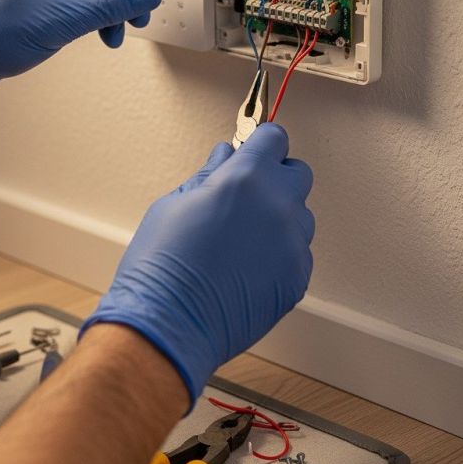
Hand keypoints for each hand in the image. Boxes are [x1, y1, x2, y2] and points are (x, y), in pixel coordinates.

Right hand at [80, 123, 314, 407]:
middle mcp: (278, 206)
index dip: (261, 143)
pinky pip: (298, 253)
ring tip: (244, 238)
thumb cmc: (161, 265)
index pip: (274, 139)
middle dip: (276, 176)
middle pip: (298, 174)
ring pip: (301, 216)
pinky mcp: (297, 279)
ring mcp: (293, 245)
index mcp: (246, 178)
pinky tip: (248, 267)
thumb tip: (225, 156)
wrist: (168, 325)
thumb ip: (208, 175)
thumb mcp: (174, 204)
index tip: (253, 150)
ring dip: (280, 217)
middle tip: (247, 193)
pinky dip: (281, 253)